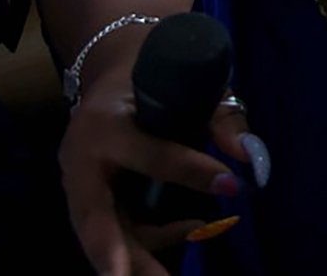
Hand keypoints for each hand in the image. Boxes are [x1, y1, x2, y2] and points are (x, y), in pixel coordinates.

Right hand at [60, 56, 268, 275]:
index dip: (190, 170)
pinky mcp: (86, 197)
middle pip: (94, 216)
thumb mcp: (189, 81)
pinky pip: (111, 228)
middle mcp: (80, 157)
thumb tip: (249, 155)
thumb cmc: (153, 72)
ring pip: (100, 232)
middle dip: (115, 254)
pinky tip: (189, 233)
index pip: (150, 154)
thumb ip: (220, 116)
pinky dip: (142, 243)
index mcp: (105, 121)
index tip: (231, 185)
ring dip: (132, 261)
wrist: (111, 70)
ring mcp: (78, 182)